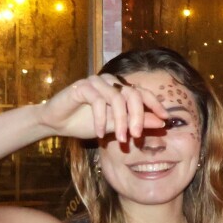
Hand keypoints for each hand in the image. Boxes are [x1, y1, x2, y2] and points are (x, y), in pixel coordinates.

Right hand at [35, 73, 167, 142]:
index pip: (143, 93)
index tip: (165, 119)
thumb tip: (161, 122)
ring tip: (120, 140)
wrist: (57, 123)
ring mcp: (97, 82)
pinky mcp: (82, 86)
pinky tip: (98, 134)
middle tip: (137, 136)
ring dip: (120, 122)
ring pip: (117, 99)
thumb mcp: (115, 126)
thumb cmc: (86, 122)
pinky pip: (98, 101)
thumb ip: (137, 122)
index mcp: (120, 89)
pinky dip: (100, 119)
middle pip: (133, 95)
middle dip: (138, 117)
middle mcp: (111, 82)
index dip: (156, 105)